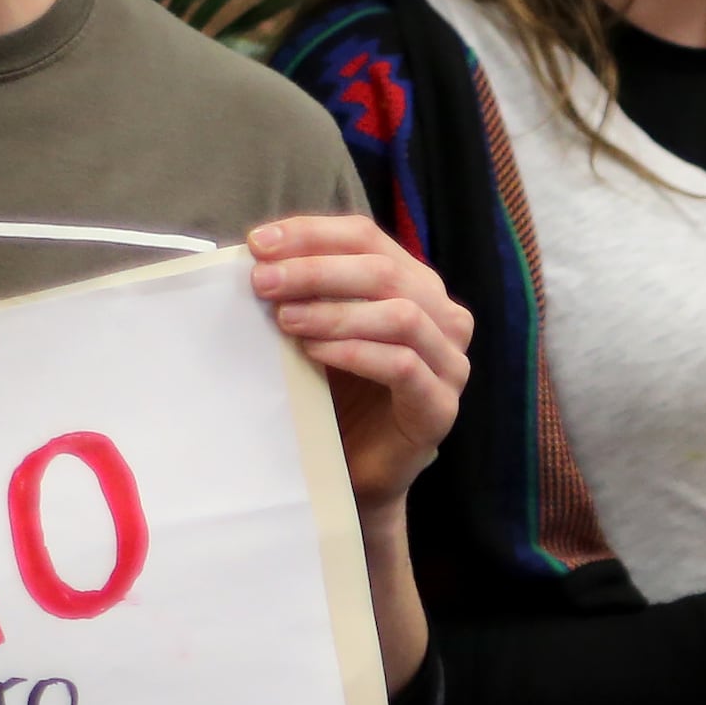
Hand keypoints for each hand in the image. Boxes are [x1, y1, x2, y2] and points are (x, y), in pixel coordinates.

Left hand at [248, 216, 475, 520]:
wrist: (356, 470)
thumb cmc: (337, 393)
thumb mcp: (320, 329)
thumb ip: (306, 292)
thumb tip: (256, 254)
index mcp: (414, 285)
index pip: (367, 237)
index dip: (312, 234)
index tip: (258, 243)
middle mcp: (443, 316)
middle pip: (384, 271)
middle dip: (316, 270)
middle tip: (263, 282)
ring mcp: (449, 361)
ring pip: (401, 315)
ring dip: (335, 311)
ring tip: (284, 319)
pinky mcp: (440, 405)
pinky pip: (402, 366)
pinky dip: (354, 352)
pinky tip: (313, 352)